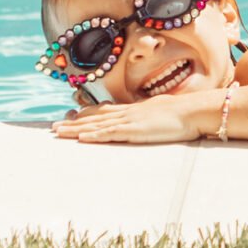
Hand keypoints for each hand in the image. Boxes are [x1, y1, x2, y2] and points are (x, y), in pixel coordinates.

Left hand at [51, 92, 206, 144]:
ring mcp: (128, 121)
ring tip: (57, 132)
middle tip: (54, 126)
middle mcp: (126, 113)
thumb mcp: (164, 114)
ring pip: (95, 124)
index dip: (87, 113)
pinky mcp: (132, 130)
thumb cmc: (184, 113)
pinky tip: (80, 138)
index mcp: (134, 109)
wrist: (192, 110)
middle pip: (94, 117)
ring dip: (74, 129)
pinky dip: (92, 135)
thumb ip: (153, 117)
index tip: (72, 115)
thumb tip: (152, 121)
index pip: (105, 110)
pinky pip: (108, 133)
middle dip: (73, 122)